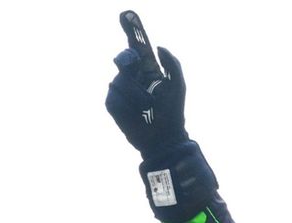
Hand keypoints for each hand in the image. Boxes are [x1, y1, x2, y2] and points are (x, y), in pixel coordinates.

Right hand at [105, 11, 188, 159]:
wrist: (164, 137)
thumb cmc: (173, 113)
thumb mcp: (178, 86)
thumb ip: (173, 64)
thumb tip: (159, 47)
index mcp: (149, 71)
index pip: (138, 48)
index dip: (132, 32)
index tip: (128, 16)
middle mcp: (133, 78)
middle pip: (124, 58)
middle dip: (128, 59)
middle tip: (135, 64)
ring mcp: (122, 90)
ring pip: (121, 80)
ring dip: (138, 94)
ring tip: (148, 107)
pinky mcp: (113, 103)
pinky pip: (115, 96)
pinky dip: (129, 104)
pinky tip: (137, 113)